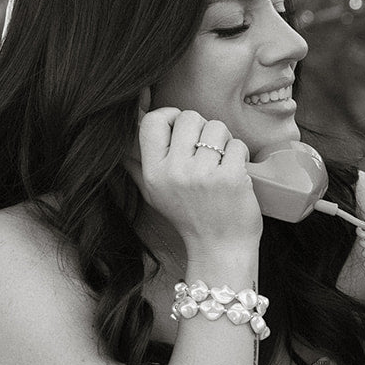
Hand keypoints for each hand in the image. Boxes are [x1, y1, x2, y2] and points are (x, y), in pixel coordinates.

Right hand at [136, 106, 259, 253]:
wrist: (219, 248)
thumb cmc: (190, 218)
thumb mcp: (154, 195)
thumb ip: (139, 167)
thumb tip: (123, 144)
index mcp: (154, 173)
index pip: (153, 121)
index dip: (170, 115)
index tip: (182, 127)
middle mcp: (175, 172)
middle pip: (189, 117)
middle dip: (202, 128)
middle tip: (208, 150)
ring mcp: (202, 175)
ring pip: (216, 127)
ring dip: (224, 141)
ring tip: (221, 162)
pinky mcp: (230, 178)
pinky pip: (237, 144)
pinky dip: (240, 156)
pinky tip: (235, 173)